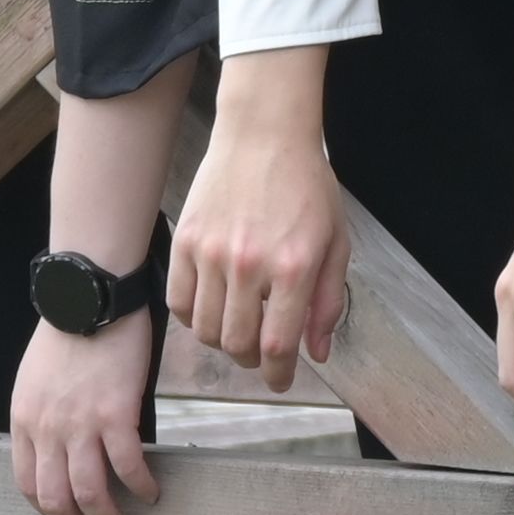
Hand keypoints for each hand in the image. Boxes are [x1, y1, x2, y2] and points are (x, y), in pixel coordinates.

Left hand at [9, 312, 162, 514]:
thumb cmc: (69, 332)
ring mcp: (80, 424)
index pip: (28, 484)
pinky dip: (140, 486)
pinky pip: (127, 466)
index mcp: (24, 420)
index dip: (48, 513)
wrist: (90, 296)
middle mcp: (47, 428)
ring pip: (89, 493)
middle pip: (55, 499)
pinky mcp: (115, 413)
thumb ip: (42, 417)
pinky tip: (151, 493)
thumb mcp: (35, 380)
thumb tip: (61, 449)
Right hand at [170, 90, 350, 379]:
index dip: (278, 374)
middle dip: (251, 361)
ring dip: (222, 341)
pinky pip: (178, 301)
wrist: (264, 134)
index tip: (281, 380)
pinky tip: (211, 307)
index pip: (277, 344)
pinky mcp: (184, 240)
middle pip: (237, 344)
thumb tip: (316, 352)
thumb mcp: (336, 242)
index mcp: (294, 267)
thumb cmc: (306, 185)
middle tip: (261, 354)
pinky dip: (193, 317)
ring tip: (237, 329)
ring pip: (205, 329)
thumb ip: (328, 302)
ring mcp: (211, 253)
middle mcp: (249, 264)